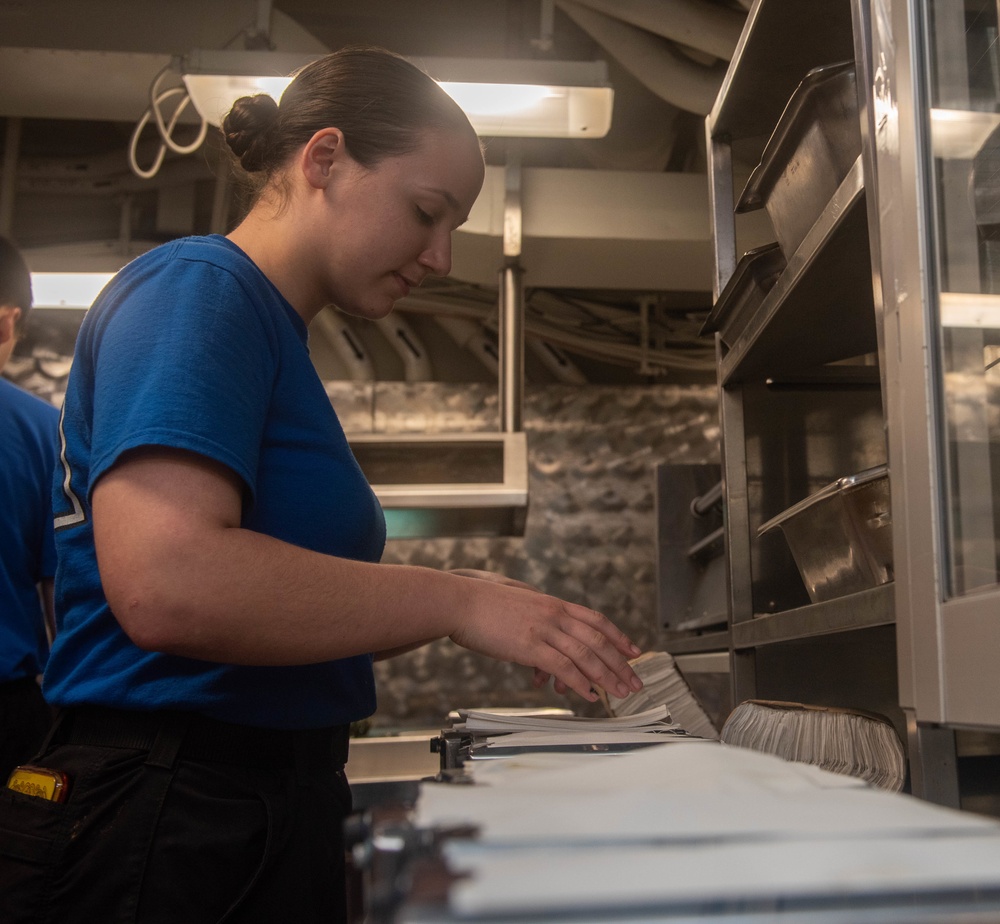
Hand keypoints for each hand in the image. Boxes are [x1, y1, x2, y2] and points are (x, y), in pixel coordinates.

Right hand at [447, 576, 643, 702]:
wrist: (459, 602)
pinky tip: (589, 695)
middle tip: (635, 681)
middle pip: (599, 640)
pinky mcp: (530, 646)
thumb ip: (535, 617)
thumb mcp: (517, 602)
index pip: (596, 620)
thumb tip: (543, 636)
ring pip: (587, 655)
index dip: (618, 636)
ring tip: (620, 693)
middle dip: (621, 663)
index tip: (633, 650)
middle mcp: (554, 614)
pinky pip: (564, 668)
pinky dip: (580, 683)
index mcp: (552, 603)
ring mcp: (544, 629)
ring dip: (607, 677)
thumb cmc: (481, 603)